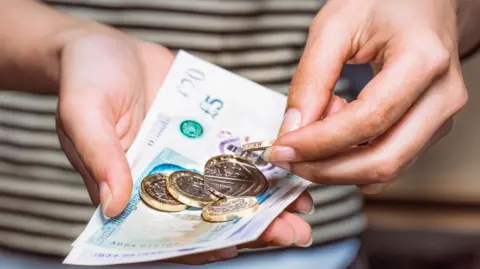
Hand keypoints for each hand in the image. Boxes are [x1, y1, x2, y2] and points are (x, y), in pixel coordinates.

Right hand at [55, 30, 312, 263]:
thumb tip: (113, 206)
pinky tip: (292, 166)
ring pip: (230, 188)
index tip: (234, 246)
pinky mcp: (206, 135)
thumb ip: (100, 157)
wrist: (106, 47)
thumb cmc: (85, 78)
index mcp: (129, 190)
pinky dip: (263, 162)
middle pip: (208, 214)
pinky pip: (236, 153)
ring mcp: (188, 159)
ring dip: (266, 199)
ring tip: (302, 205)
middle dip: (250, 226)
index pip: (165, 232)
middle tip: (291, 231)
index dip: (199, 244)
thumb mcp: (83, 113)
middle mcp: (163, 181)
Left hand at [262, 0, 467, 192]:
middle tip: (291, 159)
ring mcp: (440, 117)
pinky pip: (390, 161)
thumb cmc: (384, 3)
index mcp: (423, 60)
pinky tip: (338, 132)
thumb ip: (310, 79)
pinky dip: (355, 160)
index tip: (284, 148)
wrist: (420, 2)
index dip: (319, 142)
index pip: (368, 120)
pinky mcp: (430, 128)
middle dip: (327, 169)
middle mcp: (441, 96)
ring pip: (387, 168)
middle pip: (383, 159)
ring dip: (339, 165)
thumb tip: (293, 128)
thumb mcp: (335, 27)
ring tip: (318, 128)